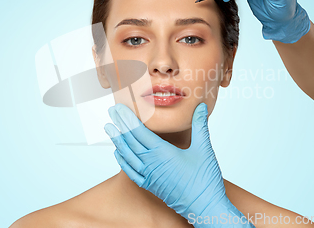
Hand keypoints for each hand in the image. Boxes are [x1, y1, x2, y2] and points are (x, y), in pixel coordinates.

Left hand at [104, 103, 253, 226]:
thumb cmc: (205, 180)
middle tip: (112, 112)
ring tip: (109, 128)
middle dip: (120, 125)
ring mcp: (149, 175)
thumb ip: (200, 125)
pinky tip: (118, 153)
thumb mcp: (204, 149)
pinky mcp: (150, 186)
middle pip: (130, 140)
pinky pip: (130, 172)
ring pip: (127, 155)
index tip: (119, 108)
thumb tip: (201, 106)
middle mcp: (151, 163)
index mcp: (162, 152)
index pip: (139, 131)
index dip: (127, 119)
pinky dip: (122, 161)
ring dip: (117, 140)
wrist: (204, 208)